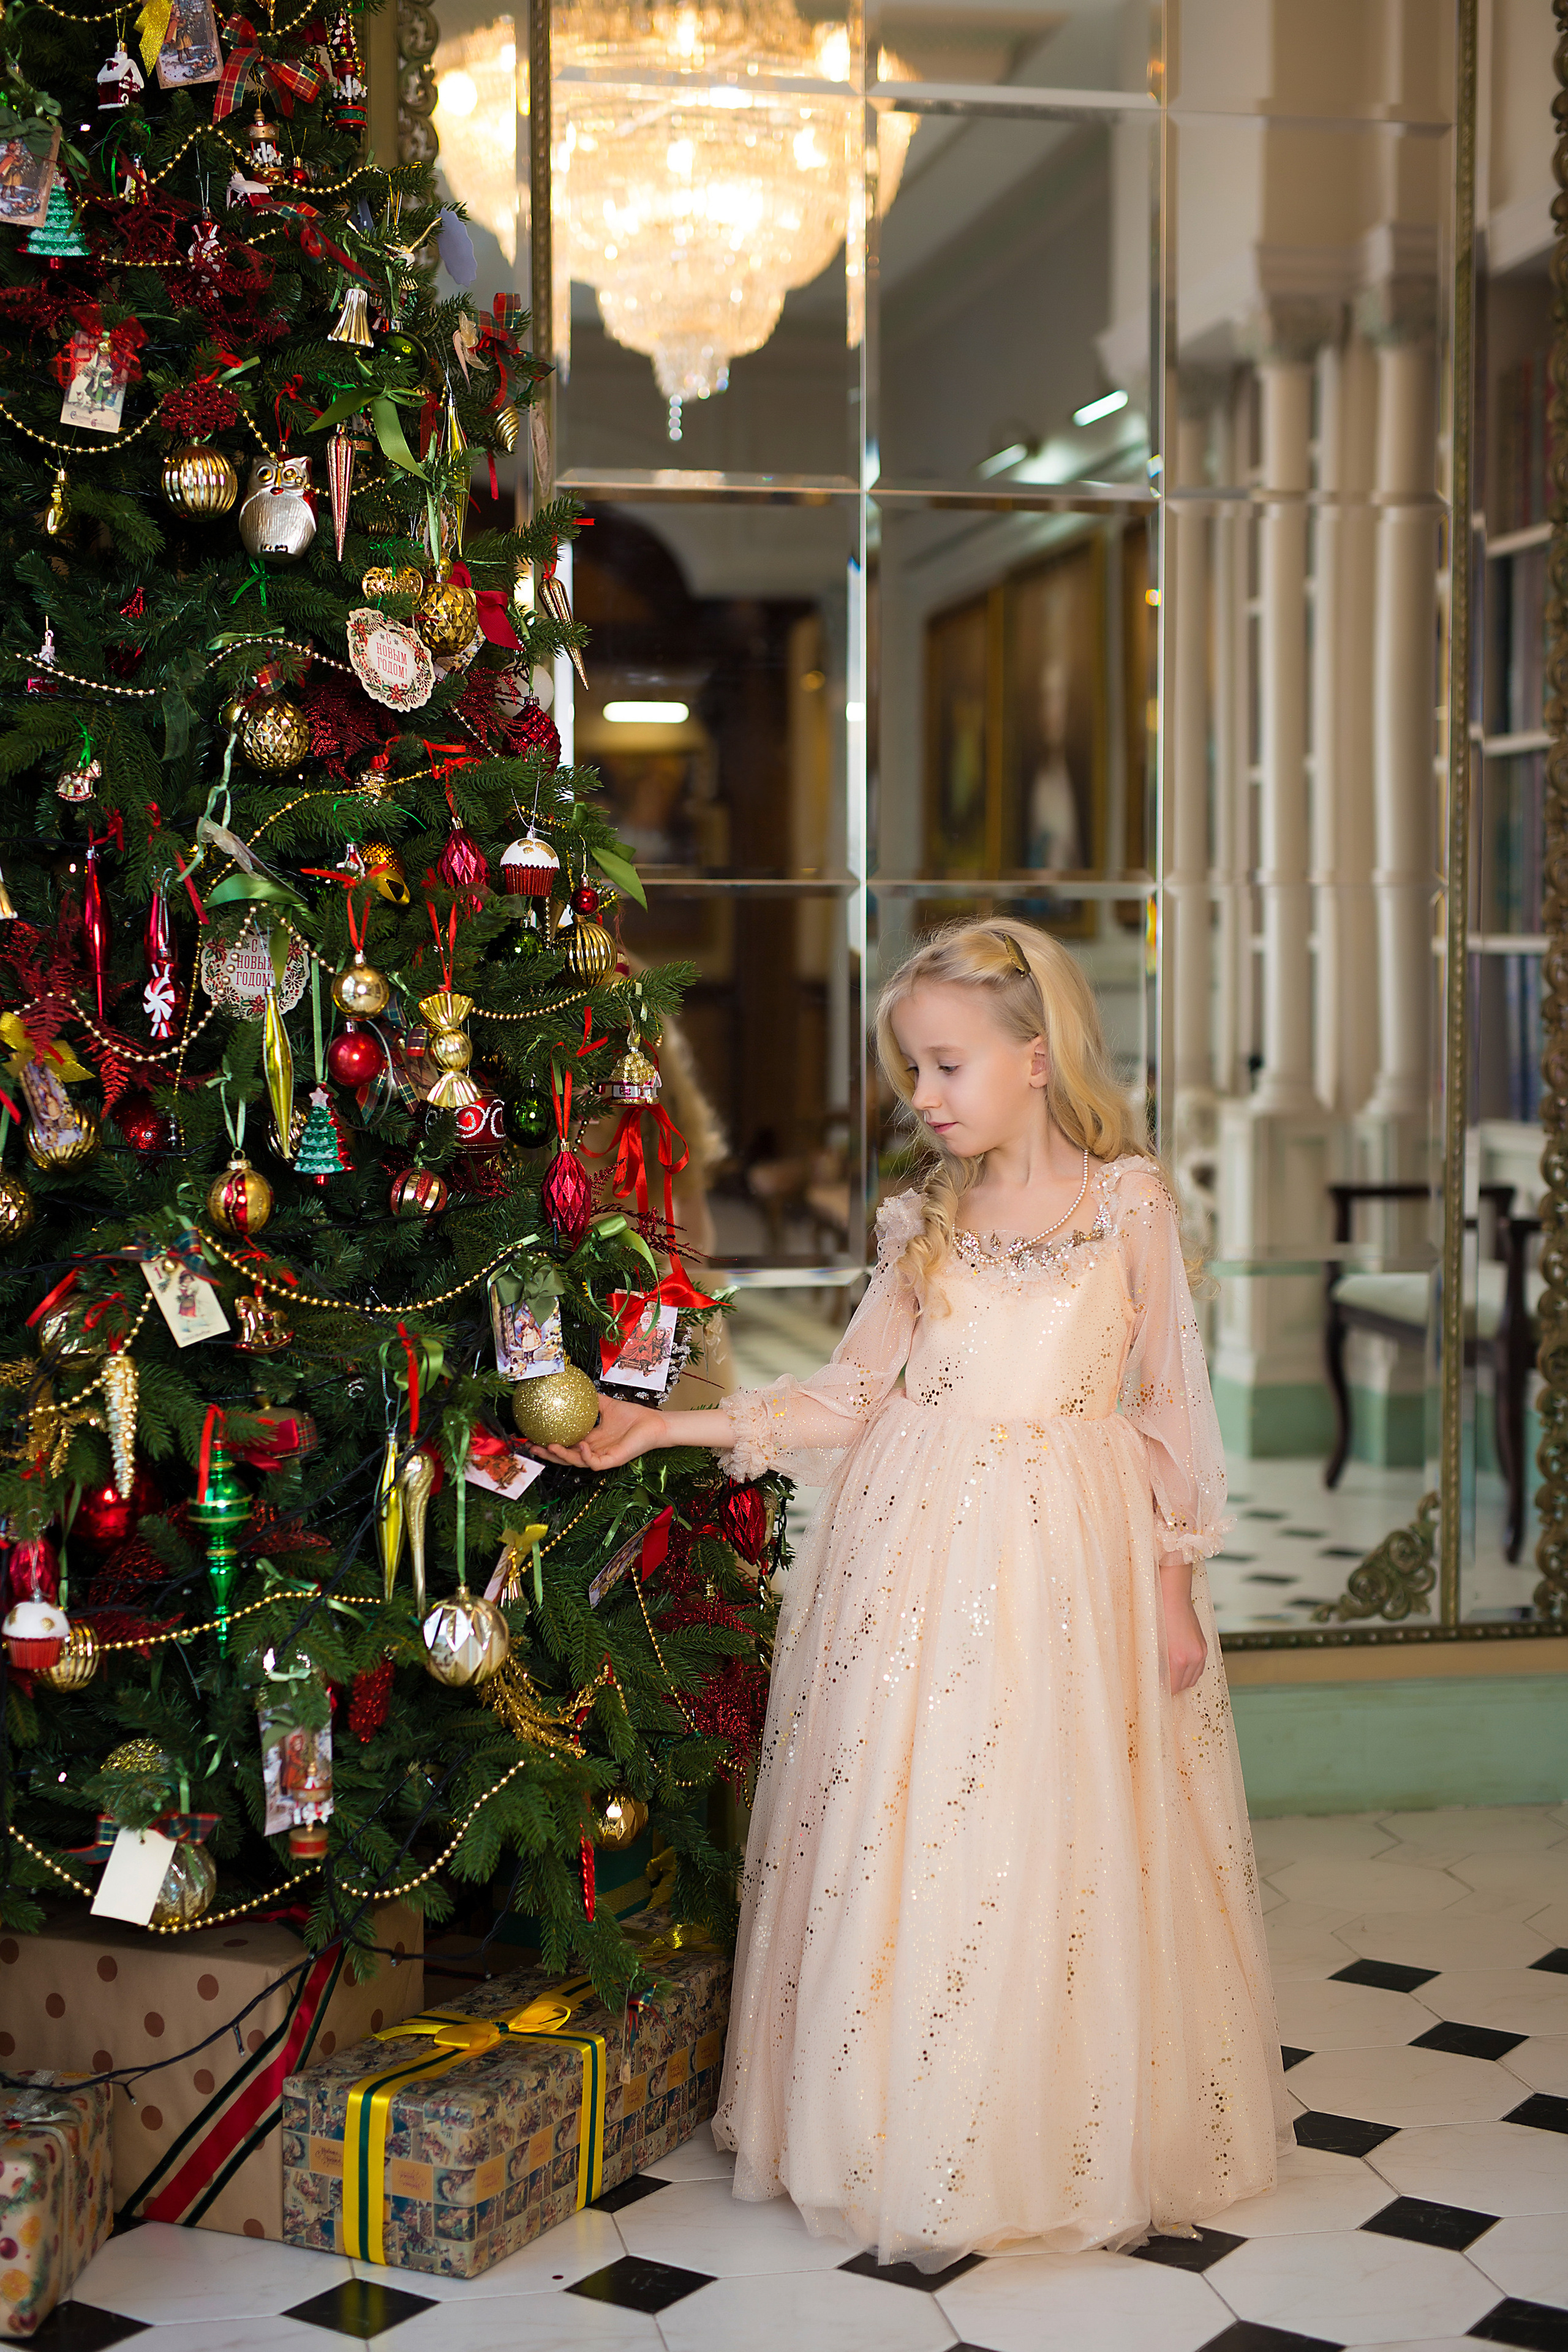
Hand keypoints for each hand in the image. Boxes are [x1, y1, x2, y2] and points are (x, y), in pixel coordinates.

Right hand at [532, 1394, 668, 1471]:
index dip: (549, 1442)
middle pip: (565, 1457)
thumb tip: (575, 1385)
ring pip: (576, 1462)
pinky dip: (586, 1456)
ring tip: (549, 1447)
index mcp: (590, 1440)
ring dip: (562, 1456)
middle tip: (532, 1448)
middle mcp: (594, 1451)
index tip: (533, 1436)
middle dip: (548, 1455)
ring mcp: (602, 1457)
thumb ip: (591, 1399)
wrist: (653, 1423)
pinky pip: (594, 1463)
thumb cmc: (633, 1416)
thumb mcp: (606, 1404)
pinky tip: (580, 1446)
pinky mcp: (612, 1461)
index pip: (566, 1444)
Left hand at [1159, 1560, 1207, 1693]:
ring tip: (1169, 1675)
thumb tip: (1156, 1678)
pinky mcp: (1204, 1646)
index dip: (1163, 1691)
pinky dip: (1190, 1670)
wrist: (1173, 1594)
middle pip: (1184, 1686)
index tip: (1155, 1692)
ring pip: (1194, 1678)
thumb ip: (1156, 1663)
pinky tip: (1179, 1665)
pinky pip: (1199, 1667)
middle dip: (1172, 1687)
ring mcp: (1201, 1652)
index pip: (1173, 1687)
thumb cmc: (1157, 1615)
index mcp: (1178, 1658)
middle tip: (1160, 1684)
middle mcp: (1193, 1657)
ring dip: (1182, 1679)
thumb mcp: (1152, 1642)